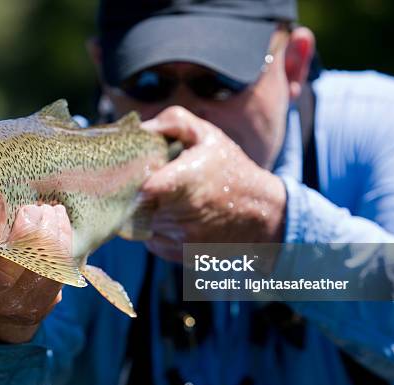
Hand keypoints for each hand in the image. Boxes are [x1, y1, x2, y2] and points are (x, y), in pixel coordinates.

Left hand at [141, 106, 286, 261]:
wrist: (261, 213)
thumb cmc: (230, 169)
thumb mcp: (207, 135)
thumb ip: (173, 121)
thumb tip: (141, 128)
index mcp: (186, 180)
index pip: (143, 187)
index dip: (132, 177)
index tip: (135, 169)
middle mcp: (182, 213)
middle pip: (136, 203)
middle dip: (136, 191)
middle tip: (151, 179)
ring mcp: (180, 237)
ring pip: (140, 222)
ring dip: (145, 210)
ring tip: (167, 197)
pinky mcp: (179, 254)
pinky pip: (150, 240)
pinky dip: (154, 228)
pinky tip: (172, 216)